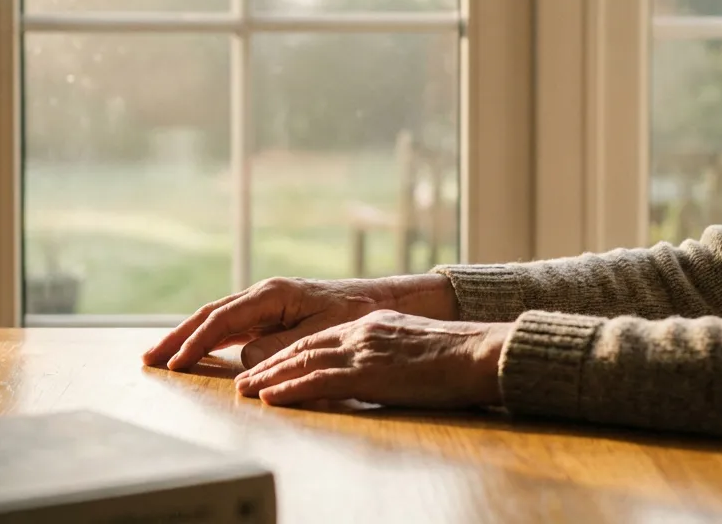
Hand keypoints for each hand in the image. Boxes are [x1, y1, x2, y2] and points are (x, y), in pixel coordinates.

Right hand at [143, 274, 457, 370]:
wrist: (382, 302)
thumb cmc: (356, 316)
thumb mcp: (320, 333)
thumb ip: (278, 345)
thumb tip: (242, 358)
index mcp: (272, 294)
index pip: (222, 320)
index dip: (194, 342)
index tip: (174, 364)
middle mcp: (264, 294)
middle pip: (209, 315)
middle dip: (177, 337)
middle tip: (148, 360)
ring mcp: (266, 303)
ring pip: (216, 319)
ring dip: (187, 337)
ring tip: (160, 357)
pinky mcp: (272, 314)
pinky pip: (231, 326)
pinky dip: (208, 338)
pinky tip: (193, 352)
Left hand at [233, 310, 511, 407]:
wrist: (480, 352)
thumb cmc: (456, 357)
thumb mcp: (411, 346)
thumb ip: (384, 353)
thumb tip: (369, 369)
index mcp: (371, 325)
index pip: (317, 338)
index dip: (286, 352)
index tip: (264, 364)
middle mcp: (360, 332)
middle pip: (301, 346)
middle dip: (267, 362)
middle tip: (242, 378)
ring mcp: (363, 350)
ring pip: (303, 361)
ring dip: (269, 376)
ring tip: (245, 390)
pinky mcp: (369, 371)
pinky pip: (320, 380)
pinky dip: (290, 388)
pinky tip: (271, 398)